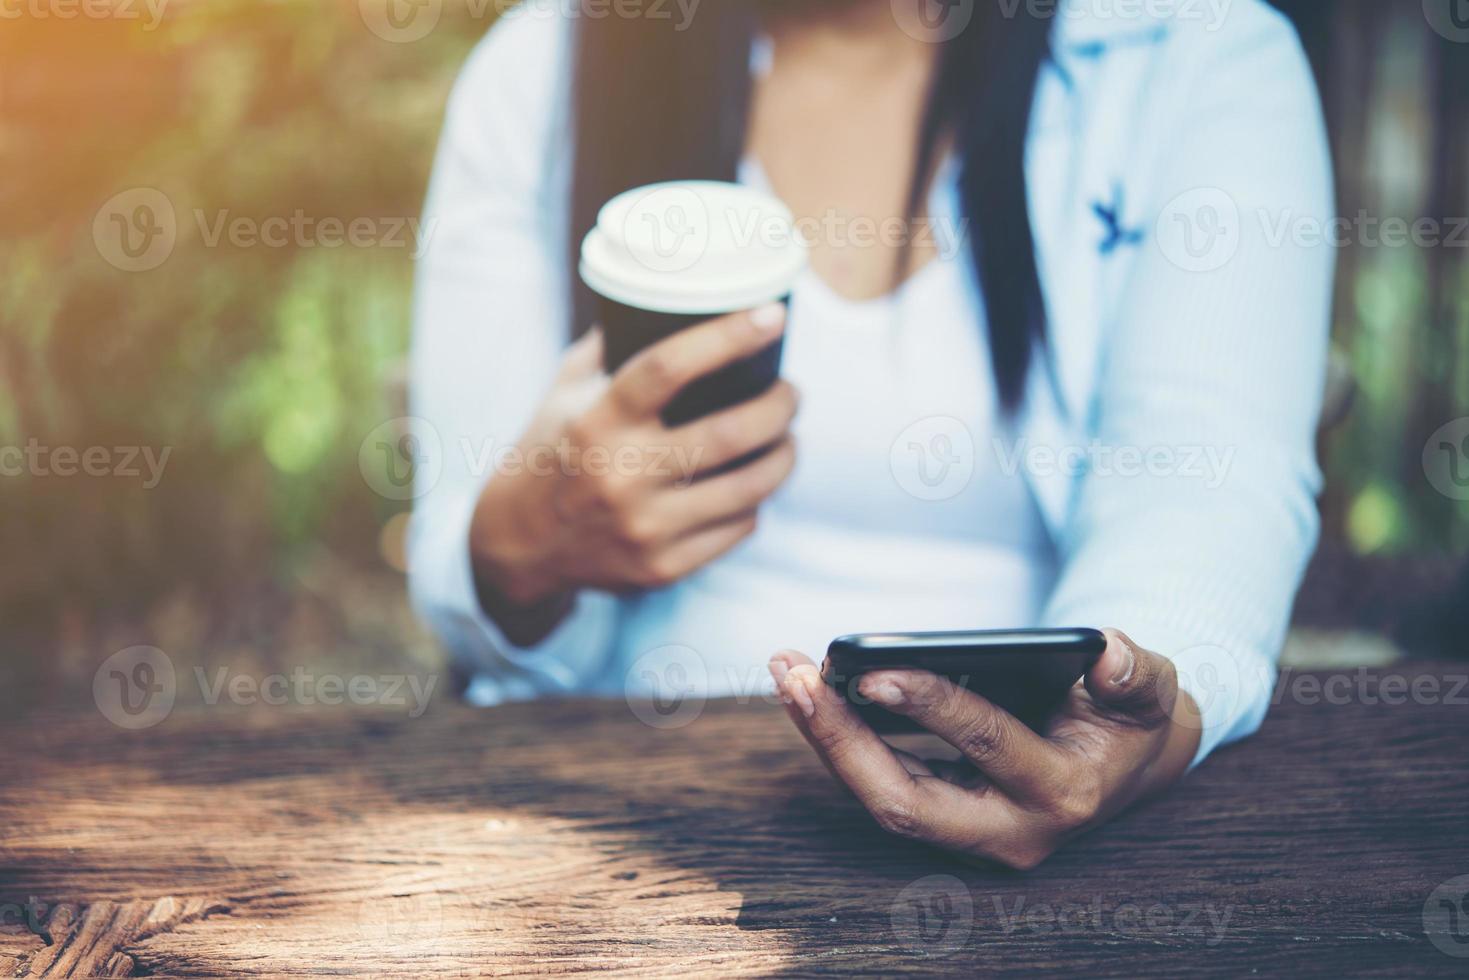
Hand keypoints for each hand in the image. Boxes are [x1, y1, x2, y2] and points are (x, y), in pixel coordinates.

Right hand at [470, 305, 798, 643]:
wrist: (518, 545)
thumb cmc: (553, 450)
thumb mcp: (566, 391)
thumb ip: (611, 346)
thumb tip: (666, 295)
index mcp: (598, 419)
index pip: (671, 366)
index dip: (730, 337)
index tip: (773, 317)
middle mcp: (621, 473)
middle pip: (730, 432)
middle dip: (779, 406)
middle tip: (790, 392)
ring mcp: (644, 526)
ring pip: (749, 487)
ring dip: (784, 457)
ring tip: (787, 439)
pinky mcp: (661, 567)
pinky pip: (738, 528)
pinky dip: (754, 503)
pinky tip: (753, 486)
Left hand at [769, 629, 1201, 868]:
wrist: (1125, 764)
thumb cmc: (1130, 718)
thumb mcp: (1152, 690)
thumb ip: (1137, 672)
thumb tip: (1107, 651)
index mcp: (1061, 791)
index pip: (985, 745)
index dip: (930, 706)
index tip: (873, 670)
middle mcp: (1009, 829)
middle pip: (904, 802)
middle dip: (844, 740)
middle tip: (797, 677)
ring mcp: (969, 834)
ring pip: (879, 799)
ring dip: (827, 737)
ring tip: (787, 672)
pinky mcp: (941, 818)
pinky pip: (878, 783)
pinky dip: (839, 737)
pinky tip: (807, 689)